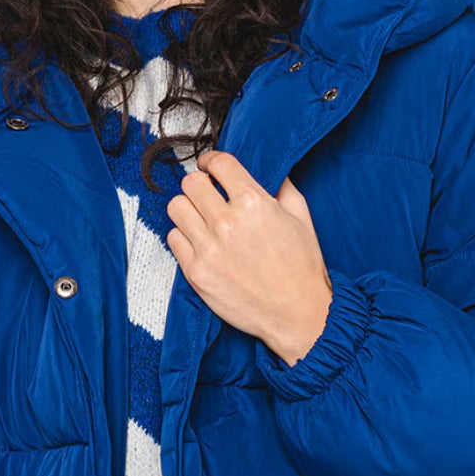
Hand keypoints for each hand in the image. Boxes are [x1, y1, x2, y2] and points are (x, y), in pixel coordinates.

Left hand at [165, 150, 332, 365]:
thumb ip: (281, 187)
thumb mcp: (301, 217)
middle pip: (191, 183)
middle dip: (200, 184)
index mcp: (254, 203)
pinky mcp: (196, 272)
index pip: (218, 163)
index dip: (212, 161)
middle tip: (207, 193)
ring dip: (188, 208)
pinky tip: (200, 241)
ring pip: (176, 207)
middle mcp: (227, 222)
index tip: (210, 167)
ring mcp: (208, 248)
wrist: (297, 314)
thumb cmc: (302, 268)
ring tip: (200, 217)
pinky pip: (173, 238)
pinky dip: (183, 236)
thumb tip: (268, 169)